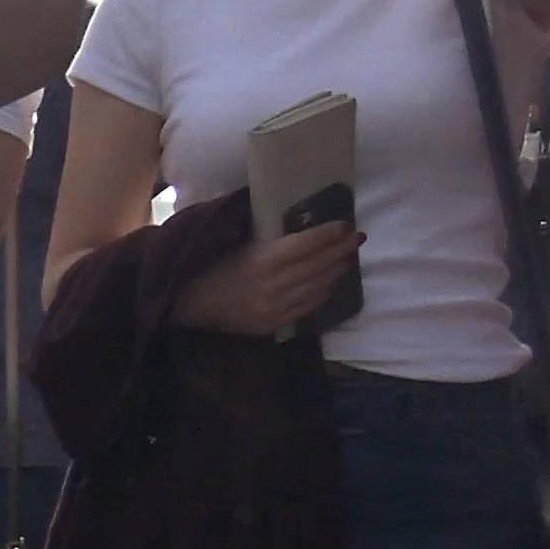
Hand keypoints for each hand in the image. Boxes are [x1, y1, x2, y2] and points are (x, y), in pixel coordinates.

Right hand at [172, 222, 363, 336]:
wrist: (192, 303)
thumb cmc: (214, 265)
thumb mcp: (240, 244)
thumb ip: (271, 238)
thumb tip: (301, 224)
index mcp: (264, 259)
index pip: (307, 244)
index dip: (329, 234)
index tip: (345, 225)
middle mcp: (275, 284)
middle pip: (318, 265)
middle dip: (340, 250)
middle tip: (356, 238)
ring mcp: (276, 307)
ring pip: (317, 287)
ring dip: (335, 271)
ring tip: (347, 258)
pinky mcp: (274, 323)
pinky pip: (307, 308)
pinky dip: (321, 294)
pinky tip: (329, 284)